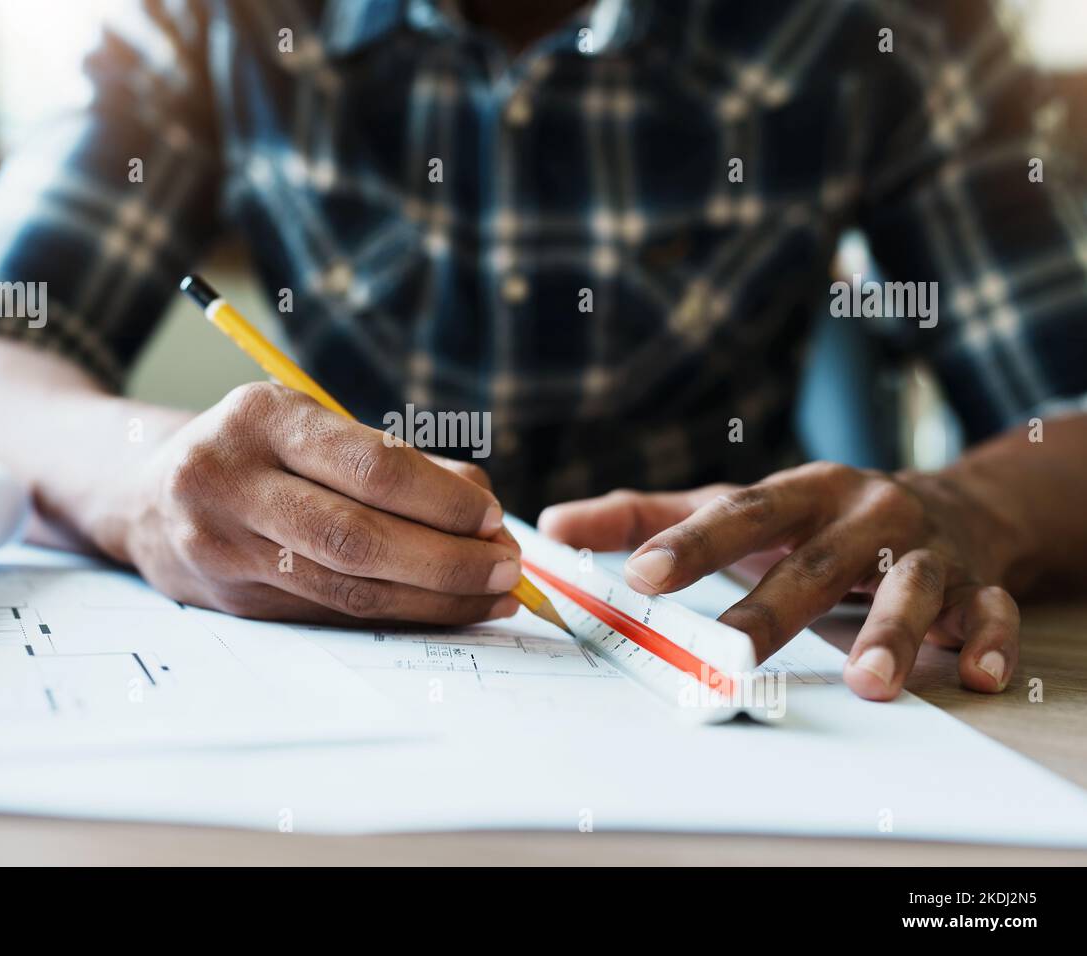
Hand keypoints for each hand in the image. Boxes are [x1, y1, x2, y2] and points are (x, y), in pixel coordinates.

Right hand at [95, 382, 520, 625]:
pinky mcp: (232, 602)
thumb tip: (481, 509)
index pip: (369, 467)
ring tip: (492, 594)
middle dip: (447, 561)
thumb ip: (391, 458)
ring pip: (347, 589)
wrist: (145, 495)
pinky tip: (444, 610)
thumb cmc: (255, 449)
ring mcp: (224, 548)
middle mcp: (231, 482)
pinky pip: (329, 615)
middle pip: (358, 539)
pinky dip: (396, 615)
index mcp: (260, 419)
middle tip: (507, 566)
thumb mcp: (310, 424)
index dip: (441, 500)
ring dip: (433, 599)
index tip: (492, 518)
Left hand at [538, 462, 1022, 700]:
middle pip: (816, 561)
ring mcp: (923, 548)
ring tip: (871, 683)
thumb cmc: (817, 515)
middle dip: (775, 607)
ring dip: (893, 632)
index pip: (739, 513)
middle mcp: (863, 512)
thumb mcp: (740, 506)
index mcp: (800, 492)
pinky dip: (988, 639)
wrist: (949, 503)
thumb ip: (648, 514)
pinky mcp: (977, 583)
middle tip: (732, 652)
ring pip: (911, 588)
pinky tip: (979, 673)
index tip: (640, 575)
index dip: (692, 542)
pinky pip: (989, 610)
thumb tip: (554, 523)